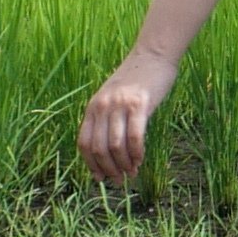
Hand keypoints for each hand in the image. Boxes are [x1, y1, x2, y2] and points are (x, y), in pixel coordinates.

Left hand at [80, 52, 173, 184]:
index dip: (91, 165)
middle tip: (119, 181)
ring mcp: (120, 105)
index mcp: (93, 107)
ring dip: (123, 164)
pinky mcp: (139, 105)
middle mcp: (102, 106)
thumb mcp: (112, 98)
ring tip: (131, 173)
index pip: (84, 143)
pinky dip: (136, 153)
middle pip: (99, 148)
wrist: (153, 55)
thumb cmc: (136, 81)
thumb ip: (107, 119)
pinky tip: (140, 160)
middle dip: (108, 170)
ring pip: (115, 146)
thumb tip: (108, 153)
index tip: (100, 178)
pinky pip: (134, 137)